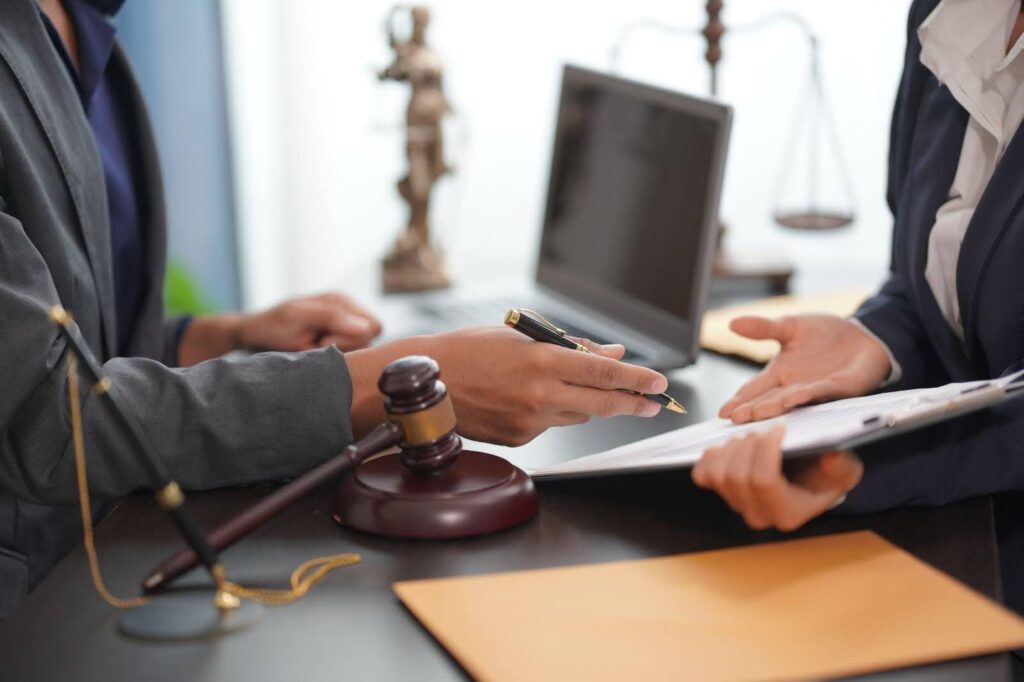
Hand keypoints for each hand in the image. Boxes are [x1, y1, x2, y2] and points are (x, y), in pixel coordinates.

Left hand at [239, 292, 381, 352]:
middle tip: (316, 345)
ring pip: (362, 351)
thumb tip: (366, 327)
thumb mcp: (297, 317)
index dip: (353, 338)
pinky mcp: (337, 344)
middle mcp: (347, 313)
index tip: (324, 340)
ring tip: (313, 349)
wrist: (255, 337)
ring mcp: (342, 330)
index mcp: (342, 301)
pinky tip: (315, 354)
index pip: (374, 326)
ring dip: (338, 355)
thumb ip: (331, 317)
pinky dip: (334, 360)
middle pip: (370, 340)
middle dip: (345, 347)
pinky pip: (351, 358)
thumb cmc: (272, 325)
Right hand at [345, 326, 668, 443]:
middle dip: (633, 403)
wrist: (427, 385)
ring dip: (586, 403)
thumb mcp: (521, 336)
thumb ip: (571, 348)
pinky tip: (529, 399)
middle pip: (602, 404)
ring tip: (571, 387)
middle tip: (653, 403)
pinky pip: (550, 425)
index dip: (637, 379)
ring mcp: (530, 422)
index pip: (604, 374)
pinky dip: (552, 413)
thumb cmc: (470, 350)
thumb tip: (611, 355)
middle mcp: (540, 395)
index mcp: (542, 361)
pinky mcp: (520, 439)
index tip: (659, 383)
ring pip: (577, 415)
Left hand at [692, 425, 862, 530]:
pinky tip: (729, 444)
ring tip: (748, 435)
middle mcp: (758, 514)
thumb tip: (830, 457)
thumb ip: (842, 467)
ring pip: (717, 474)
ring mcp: (736, 504)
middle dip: (748, 444)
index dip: (765, 450)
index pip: (763, 481)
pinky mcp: (721, 491)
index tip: (778, 428)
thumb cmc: (826, 474)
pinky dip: (711, 455)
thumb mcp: (847, 470)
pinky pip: (703, 475)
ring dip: (729, 448)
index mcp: (788, 513)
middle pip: (737, 475)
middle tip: (763, 428)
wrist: (810, 479)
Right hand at [719, 314, 890, 423]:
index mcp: (779, 374)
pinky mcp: (839, 388)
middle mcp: (794, 387)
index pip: (754, 390)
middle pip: (768, 400)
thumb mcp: (789, 326)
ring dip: (774, 408)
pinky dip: (806, 395)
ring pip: (790, 401)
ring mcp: (816, 390)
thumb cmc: (825, 334)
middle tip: (734, 419)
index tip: (723, 412)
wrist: (863, 335)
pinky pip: (821, 391)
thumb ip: (763, 328)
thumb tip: (732, 323)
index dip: (739, 401)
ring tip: (756, 414)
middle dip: (751, 410)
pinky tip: (792, 398)